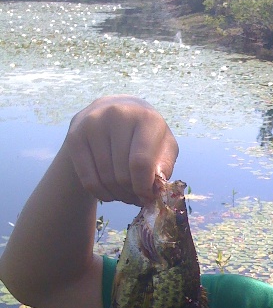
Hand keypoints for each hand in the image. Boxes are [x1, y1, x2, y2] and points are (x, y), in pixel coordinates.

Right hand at [63, 95, 178, 205]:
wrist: (113, 110)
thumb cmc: (145, 134)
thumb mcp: (164, 146)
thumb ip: (164, 166)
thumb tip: (155, 189)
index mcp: (146, 118)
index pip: (141, 163)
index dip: (144, 187)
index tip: (147, 197)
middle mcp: (117, 115)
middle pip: (122, 174)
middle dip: (131, 193)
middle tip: (136, 197)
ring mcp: (93, 125)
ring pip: (105, 179)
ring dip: (117, 195)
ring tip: (125, 194)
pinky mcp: (75, 137)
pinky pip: (87, 180)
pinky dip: (100, 193)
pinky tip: (109, 192)